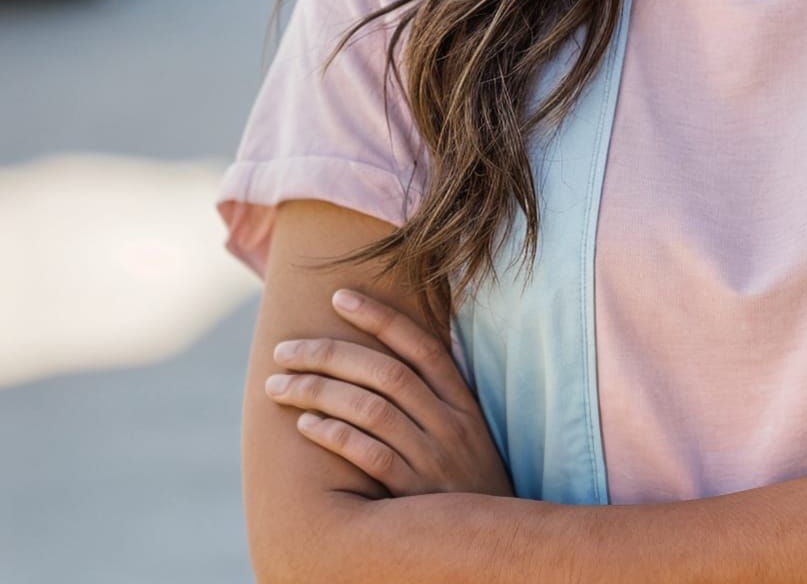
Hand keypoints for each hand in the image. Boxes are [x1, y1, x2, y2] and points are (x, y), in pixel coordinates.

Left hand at [264, 287, 512, 499]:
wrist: (494, 544)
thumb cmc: (469, 484)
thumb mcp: (469, 433)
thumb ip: (442, 394)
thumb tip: (403, 349)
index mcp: (462, 402)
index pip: (421, 345)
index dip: (380, 317)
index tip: (340, 296)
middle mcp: (449, 423)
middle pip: (386, 373)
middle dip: (331, 353)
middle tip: (285, 348)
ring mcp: (432, 458)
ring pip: (371, 410)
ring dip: (319, 391)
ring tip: (278, 384)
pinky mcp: (412, 495)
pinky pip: (369, 456)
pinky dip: (334, 435)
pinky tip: (303, 424)